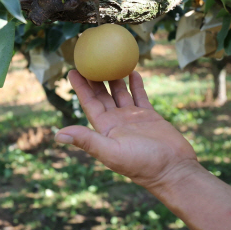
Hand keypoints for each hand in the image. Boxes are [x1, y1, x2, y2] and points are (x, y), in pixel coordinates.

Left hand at [55, 70, 197, 191]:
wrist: (173, 169)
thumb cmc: (142, 164)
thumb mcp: (112, 152)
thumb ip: (87, 141)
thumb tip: (58, 134)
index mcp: (105, 129)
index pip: (89, 103)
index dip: (80, 87)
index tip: (72, 70)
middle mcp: (117, 122)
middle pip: (103, 95)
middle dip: (95, 79)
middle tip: (89, 59)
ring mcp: (133, 118)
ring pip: (121, 93)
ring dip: (114, 78)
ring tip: (109, 61)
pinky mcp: (150, 116)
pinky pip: (140, 96)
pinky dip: (136, 84)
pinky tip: (132, 71)